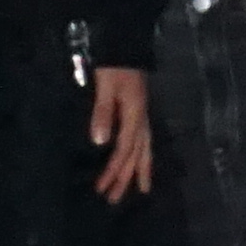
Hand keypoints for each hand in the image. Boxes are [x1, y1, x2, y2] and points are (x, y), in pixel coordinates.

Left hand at [89, 63, 155, 199]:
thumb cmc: (114, 66)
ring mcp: (143, 116)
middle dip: (125, 178)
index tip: (101, 188)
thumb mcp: (105, 88)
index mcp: (133, 116)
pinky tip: (141, 161)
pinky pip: (145, 141)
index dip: (113, 170)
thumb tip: (100, 143)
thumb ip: (103, 113)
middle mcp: (141, 120)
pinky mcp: (140, 112)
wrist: (128, 45)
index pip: (123, 150)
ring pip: (144, 150)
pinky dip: (144, 156)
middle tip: (114, 200)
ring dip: (139, 170)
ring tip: (140, 190)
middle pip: (135, 155)